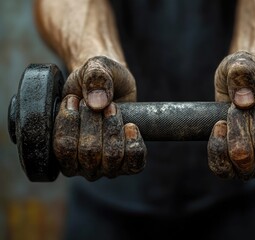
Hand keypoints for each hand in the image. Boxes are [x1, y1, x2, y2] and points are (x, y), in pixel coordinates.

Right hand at [53, 56, 146, 180]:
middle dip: (96, 121)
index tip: (75, 100)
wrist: (114, 82)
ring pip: (111, 158)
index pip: (64, 148)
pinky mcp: (126, 162)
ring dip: (114, 128)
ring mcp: (105, 165)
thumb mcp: (92, 68)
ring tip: (113, 109)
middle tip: (101, 104)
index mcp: (62, 146)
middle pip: (88, 152)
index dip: (70, 122)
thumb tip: (98, 103)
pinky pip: (134, 164)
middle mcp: (81, 162)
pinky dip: (134, 143)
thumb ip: (94, 78)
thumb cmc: (95, 80)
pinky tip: (131, 127)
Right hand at [208, 51, 254, 181]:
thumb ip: (236, 76)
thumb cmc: (244, 78)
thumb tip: (245, 101)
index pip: (220, 167)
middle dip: (244, 118)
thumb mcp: (233, 67)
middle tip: (246, 100)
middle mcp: (248, 167)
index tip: (220, 122)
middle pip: (243, 153)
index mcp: (224, 157)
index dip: (219, 143)